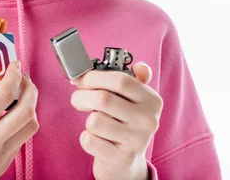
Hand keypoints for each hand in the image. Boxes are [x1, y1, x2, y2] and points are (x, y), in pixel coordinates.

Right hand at [0, 61, 38, 179]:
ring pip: (30, 127)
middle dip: (30, 89)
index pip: (3, 96)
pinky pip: (21, 141)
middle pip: (26, 111)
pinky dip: (20, 124)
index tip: (14, 65)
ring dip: (29, 107)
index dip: (13, 76)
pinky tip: (7, 116)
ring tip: (18, 96)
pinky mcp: (1, 167)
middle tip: (21, 78)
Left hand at [70, 62, 162, 179]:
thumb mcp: (133, 101)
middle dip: (81, 96)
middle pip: (103, 98)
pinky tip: (97, 140)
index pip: (121, 80)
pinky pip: (89, 140)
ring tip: (95, 123)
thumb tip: (140, 66)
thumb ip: (133, 79)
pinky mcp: (121, 158)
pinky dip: (87, 138)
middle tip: (78, 99)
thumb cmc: (124, 123)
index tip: (82, 80)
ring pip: (94, 120)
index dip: (95, 77)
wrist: (126, 162)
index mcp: (152, 100)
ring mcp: (136, 141)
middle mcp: (148, 120)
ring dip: (87, 121)